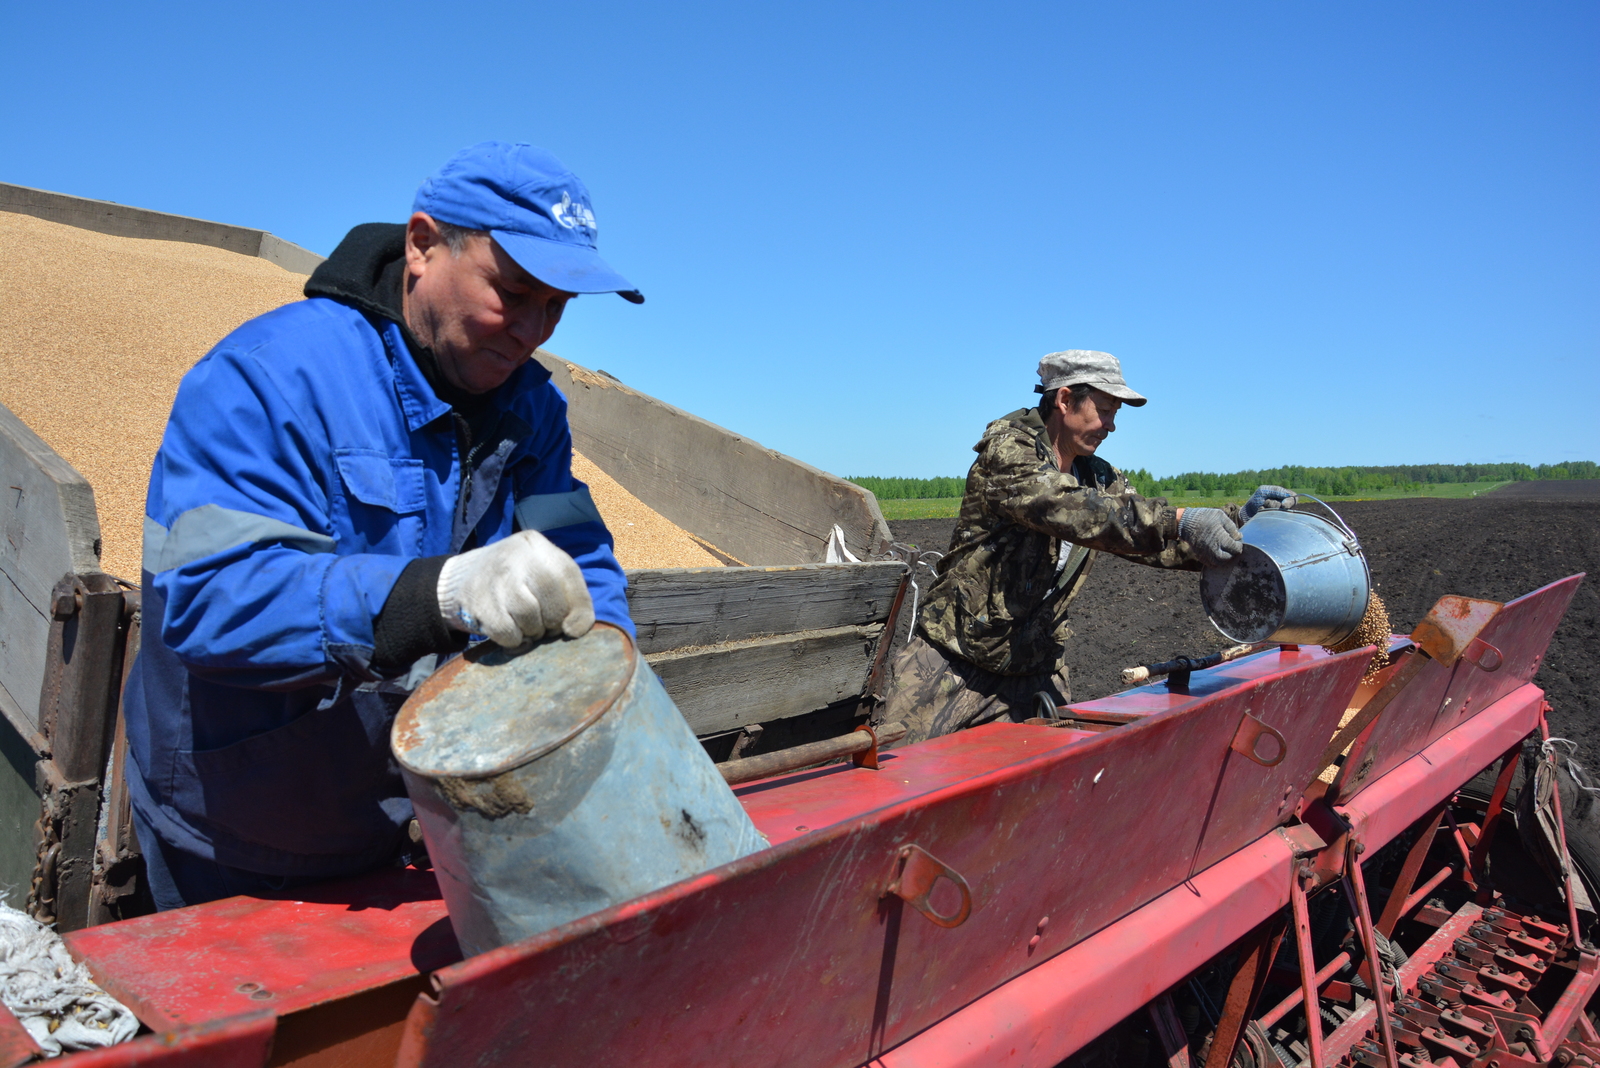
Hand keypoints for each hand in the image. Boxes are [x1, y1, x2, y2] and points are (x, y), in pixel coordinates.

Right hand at [437, 530, 594, 646]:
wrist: (461, 579)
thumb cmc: (515, 579)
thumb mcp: (542, 572)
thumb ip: (567, 593)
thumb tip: (577, 629)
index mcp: (536, 546)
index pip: (569, 578)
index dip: (578, 608)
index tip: (573, 628)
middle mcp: (515, 556)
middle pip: (552, 603)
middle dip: (553, 623)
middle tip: (544, 625)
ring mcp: (495, 578)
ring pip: (530, 619)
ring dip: (533, 632)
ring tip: (526, 626)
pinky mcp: (478, 602)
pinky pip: (507, 633)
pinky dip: (513, 640)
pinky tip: (510, 633)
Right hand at [1178, 507, 1243, 566]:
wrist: (1186, 522)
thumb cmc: (1205, 517)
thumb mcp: (1220, 516)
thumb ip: (1232, 527)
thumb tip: (1239, 537)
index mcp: (1221, 539)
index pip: (1236, 548)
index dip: (1239, 545)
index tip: (1237, 540)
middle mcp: (1214, 549)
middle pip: (1228, 557)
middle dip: (1232, 553)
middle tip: (1232, 547)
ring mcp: (1206, 554)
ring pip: (1219, 563)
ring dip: (1225, 558)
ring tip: (1225, 551)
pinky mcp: (1201, 556)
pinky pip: (1211, 564)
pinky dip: (1216, 562)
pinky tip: (1217, 554)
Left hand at [1241, 485, 1296, 521]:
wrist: (1247, 512)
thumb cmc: (1256, 500)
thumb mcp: (1263, 491)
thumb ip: (1276, 490)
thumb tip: (1288, 495)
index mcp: (1284, 497)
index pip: (1294, 499)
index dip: (1290, 502)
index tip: (1283, 504)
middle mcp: (1284, 506)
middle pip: (1286, 506)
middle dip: (1274, 504)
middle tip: (1266, 502)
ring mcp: (1280, 515)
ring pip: (1280, 512)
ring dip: (1269, 508)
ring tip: (1262, 507)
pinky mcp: (1276, 522)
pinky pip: (1274, 518)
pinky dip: (1265, 513)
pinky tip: (1261, 512)